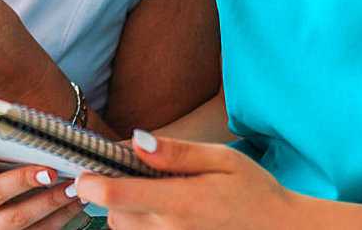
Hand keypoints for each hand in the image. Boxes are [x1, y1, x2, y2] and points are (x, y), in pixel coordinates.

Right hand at [0, 136, 87, 229]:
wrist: (7, 218)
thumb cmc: (6, 177)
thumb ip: (1, 143)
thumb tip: (22, 119)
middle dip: (24, 180)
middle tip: (50, 171)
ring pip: (19, 219)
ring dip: (51, 202)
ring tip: (75, 186)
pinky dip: (62, 217)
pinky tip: (77, 202)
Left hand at [75, 131, 297, 229]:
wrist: (277, 226)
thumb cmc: (252, 188)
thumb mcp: (220, 158)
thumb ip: (175, 152)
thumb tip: (136, 141)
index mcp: (179, 201)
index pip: (115, 196)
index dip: (90, 182)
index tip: (85, 168)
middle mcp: (169, 228)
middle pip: (112, 214)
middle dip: (110, 191)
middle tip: (130, 170)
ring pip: (123, 228)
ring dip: (124, 208)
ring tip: (150, 188)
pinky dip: (138, 222)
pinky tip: (158, 206)